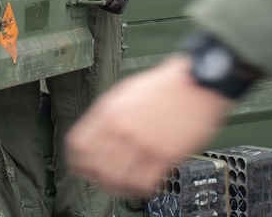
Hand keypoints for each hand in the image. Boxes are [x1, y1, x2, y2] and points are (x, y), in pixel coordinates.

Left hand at [65, 56, 234, 196]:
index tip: (81, 166)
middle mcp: (121, 129)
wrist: (195, 82)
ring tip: (122, 185)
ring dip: (116, 186)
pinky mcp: (163, 155)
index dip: (76, 160)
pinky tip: (141, 184)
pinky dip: (138, 189)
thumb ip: (107, 114)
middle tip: (102, 178)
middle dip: (95, 176)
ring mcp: (141, 143)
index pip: (78, 145)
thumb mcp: (124, 93)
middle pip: (94, 166)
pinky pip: (142, 183)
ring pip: (115, 179)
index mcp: (108, 112)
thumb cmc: (163, 86)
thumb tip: (96, 133)